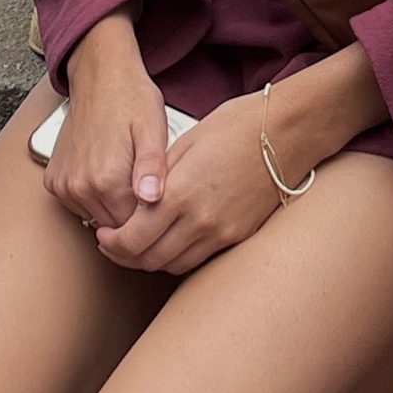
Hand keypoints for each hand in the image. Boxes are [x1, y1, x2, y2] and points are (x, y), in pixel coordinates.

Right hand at [44, 14, 169, 232]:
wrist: (100, 77)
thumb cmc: (131, 100)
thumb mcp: (152, 129)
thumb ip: (152, 167)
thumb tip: (152, 199)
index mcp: (106, 179)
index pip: (134, 227)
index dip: (152, 216)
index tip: (161, 197)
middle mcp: (79, 186)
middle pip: (114, 226)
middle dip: (133, 214)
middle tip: (147, 183)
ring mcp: (62, 185)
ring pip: (97, 219)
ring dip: (113, 206)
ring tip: (127, 175)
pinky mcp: (53, 181)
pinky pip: (80, 206)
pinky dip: (94, 197)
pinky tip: (107, 173)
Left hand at [93, 96, 284, 274]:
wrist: (288, 132)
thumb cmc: (235, 126)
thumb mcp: (185, 144)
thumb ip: (155, 179)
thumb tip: (133, 202)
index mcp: (180, 193)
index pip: (133, 238)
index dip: (112, 243)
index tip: (104, 236)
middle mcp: (200, 221)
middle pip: (149, 260)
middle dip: (125, 256)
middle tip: (114, 245)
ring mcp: (223, 233)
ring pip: (173, 266)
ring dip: (151, 260)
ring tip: (140, 245)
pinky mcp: (239, 236)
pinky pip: (199, 260)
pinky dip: (178, 257)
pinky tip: (171, 241)